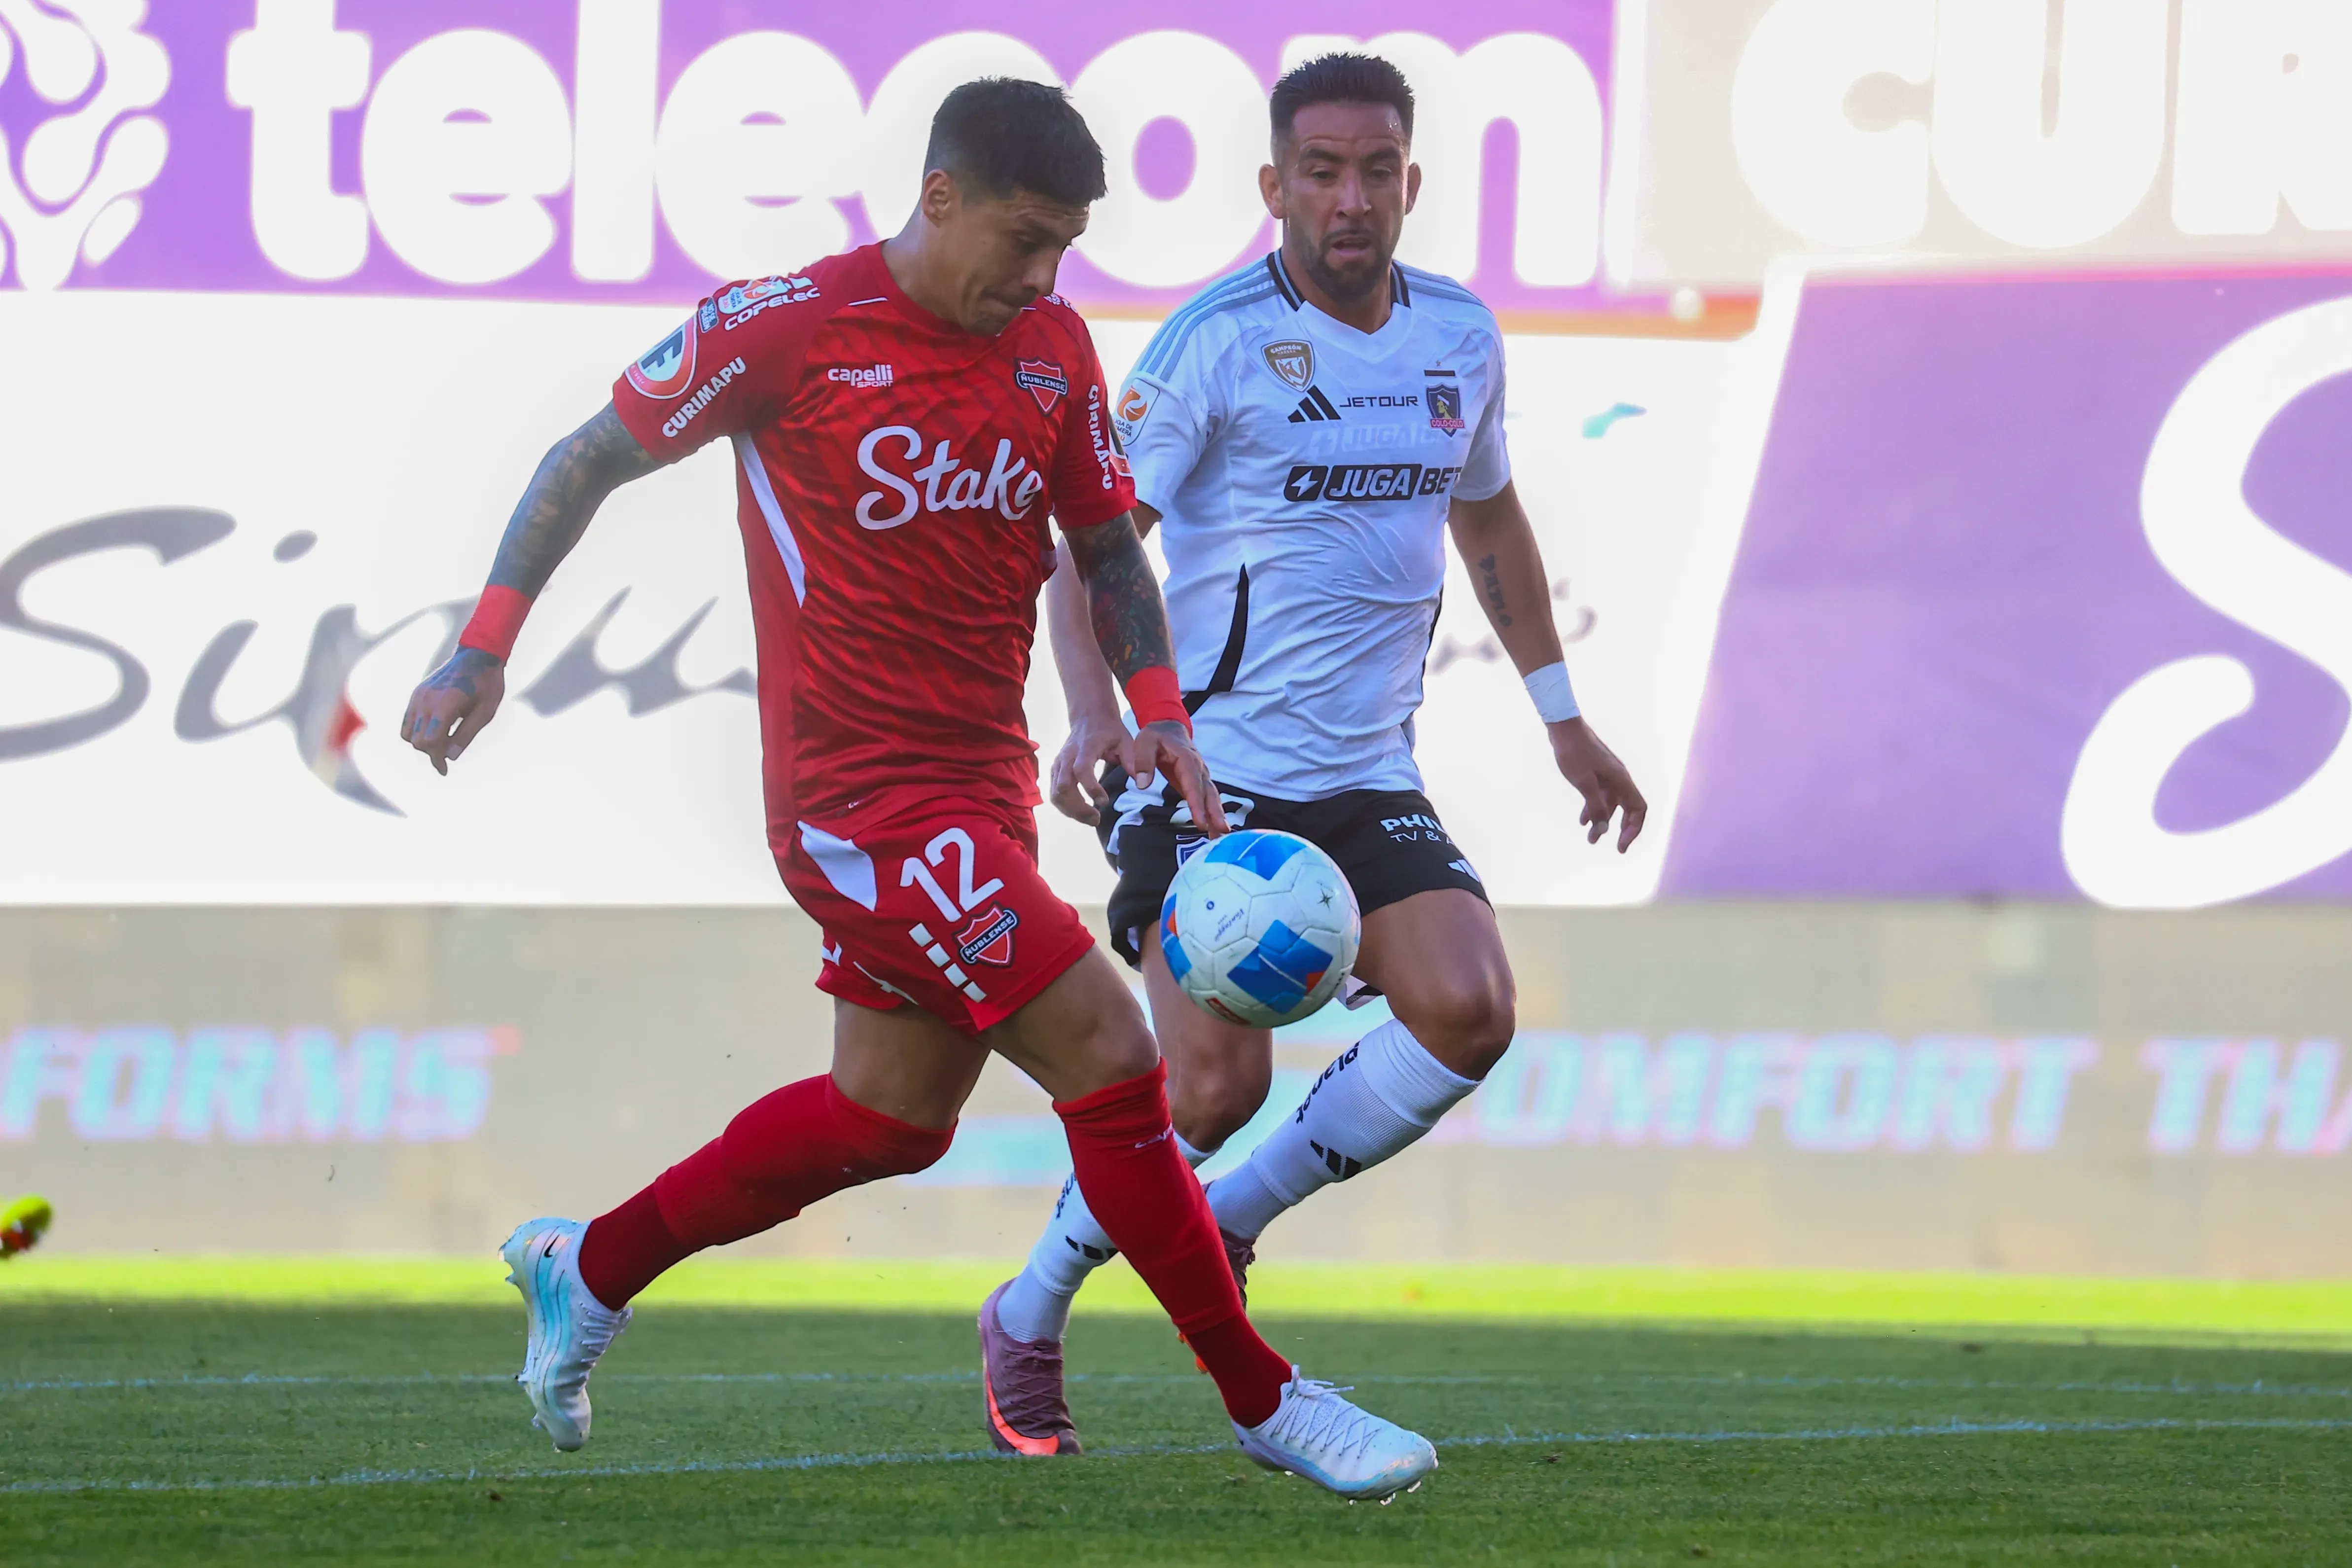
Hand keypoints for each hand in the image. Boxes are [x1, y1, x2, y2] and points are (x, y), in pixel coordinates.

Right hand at [400, 646, 505, 775]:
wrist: (478, 656)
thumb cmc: (487, 684)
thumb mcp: (485, 712)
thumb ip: (467, 734)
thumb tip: (450, 757)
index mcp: (444, 705)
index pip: (430, 742)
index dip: (436, 759)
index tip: (444, 770)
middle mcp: (426, 700)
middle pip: (418, 740)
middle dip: (431, 753)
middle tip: (447, 756)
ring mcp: (419, 696)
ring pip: (408, 733)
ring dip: (421, 743)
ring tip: (441, 743)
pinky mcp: (417, 693)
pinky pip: (408, 720)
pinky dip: (415, 731)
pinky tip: (433, 732)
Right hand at [1048, 708, 1132, 824]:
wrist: (1089, 717)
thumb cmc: (1109, 730)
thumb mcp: (1126, 740)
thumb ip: (1132, 760)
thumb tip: (1140, 782)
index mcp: (1085, 747)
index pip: (1081, 770)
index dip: (1090, 788)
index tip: (1104, 801)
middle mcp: (1067, 756)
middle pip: (1063, 787)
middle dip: (1078, 808)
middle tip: (1097, 819)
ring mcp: (1059, 763)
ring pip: (1056, 794)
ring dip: (1071, 811)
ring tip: (1091, 819)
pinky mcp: (1055, 770)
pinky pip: (1054, 793)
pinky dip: (1065, 807)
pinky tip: (1080, 812)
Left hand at [1119, 719, 1228, 835]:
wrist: (1169, 727)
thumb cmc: (1156, 735)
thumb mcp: (1145, 742)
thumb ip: (1143, 761)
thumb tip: (1142, 784)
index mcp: (1187, 759)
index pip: (1193, 784)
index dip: (1197, 804)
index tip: (1200, 822)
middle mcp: (1199, 768)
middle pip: (1209, 793)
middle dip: (1215, 813)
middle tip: (1222, 832)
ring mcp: (1200, 775)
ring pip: (1211, 797)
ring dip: (1217, 815)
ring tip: (1221, 835)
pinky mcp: (1197, 782)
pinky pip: (1206, 798)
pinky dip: (1212, 812)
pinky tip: (1214, 828)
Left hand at [1549, 717, 1645, 850]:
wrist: (1564, 728)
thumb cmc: (1574, 753)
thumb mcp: (1584, 784)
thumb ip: (1596, 807)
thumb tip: (1603, 831)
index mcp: (1622, 780)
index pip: (1638, 809)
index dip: (1633, 829)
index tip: (1621, 846)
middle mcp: (1619, 778)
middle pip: (1629, 809)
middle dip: (1622, 829)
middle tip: (1616, 847)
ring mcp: (1608, 775)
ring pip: (1611, 803)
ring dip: (1603, 821)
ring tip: (1590, 838)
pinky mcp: (1597, 772)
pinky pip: (1600, 795)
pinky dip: (1594, 808)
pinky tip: (1583, 821)